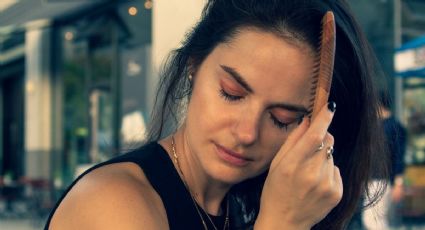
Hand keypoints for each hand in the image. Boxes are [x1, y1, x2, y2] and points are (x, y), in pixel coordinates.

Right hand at [255, 103, 342, 228]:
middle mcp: (311, 175)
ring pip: (332, 156)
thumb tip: (307, 120)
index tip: (330, 107)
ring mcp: (326, 185)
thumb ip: (292, 141)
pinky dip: (328, 172)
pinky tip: (315, 184)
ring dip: (323, 159)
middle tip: (308, 153)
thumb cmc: (275, 190)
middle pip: (328, 142)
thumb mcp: (276, 164)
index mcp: (292, 165)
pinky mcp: (336, 193)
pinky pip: (336, 171)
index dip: (323, 119)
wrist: (284, 222)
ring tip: (308, 174)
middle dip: (321, 139)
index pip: (314, 136)